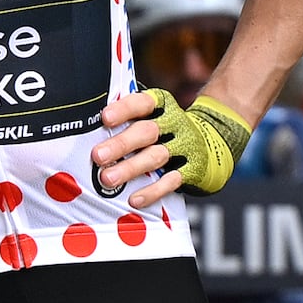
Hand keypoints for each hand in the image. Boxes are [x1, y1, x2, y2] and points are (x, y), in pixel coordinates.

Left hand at [101, 85, 246, 206]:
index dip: (124, 110)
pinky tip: (134, 199)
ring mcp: (185, 146)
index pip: (142, 103)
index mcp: (162, 106)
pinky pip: (171, 180)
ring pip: (156, 156)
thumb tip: (87, 129)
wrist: (215, 142)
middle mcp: (174, 123)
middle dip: (121, 144)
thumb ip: (129, 120)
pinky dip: (152, 191)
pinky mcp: (193, 169)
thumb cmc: (168, 130)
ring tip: (108, 179)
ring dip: (130, 168)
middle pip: (146, 132)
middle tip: (97, 156)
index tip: (105, 118)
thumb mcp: (155, 115)